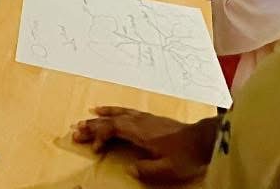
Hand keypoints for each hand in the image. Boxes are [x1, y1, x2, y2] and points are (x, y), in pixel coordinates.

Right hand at [72, 108, 216, 183]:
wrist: (204, 139)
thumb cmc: (186, 155)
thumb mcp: (167, 168)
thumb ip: (147, 169)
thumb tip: (129, 169)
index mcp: (141, 132)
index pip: (114, 129)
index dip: (100, 137)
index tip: (94, 148)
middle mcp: (140, 121)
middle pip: (112, 120)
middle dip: (93, 125)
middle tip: (76, 131)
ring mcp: (145, 118)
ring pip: (118, 114)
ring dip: (101, 116)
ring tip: (87, 117)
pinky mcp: (151, 119)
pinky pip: (127, 111)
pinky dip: (115, 111)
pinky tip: (112, 112)